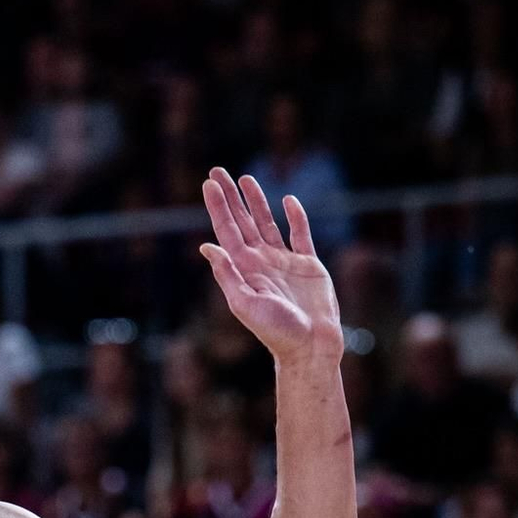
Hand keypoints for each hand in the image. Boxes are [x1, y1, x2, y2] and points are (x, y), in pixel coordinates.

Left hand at [200, 168, 343, 366]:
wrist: (310, 346)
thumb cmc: (276, 331)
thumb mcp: (245, 304)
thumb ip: (227, 275)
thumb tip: (207, 246)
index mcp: (244, 268)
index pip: (226, 230)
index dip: (218, 206)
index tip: (209, 183)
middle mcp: (261, 261)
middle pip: (242, 221)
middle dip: (230, 197)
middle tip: (217, 171)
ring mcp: (284, 262)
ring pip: (267, 223)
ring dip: (257, 201)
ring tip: (246, 179)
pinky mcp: (309, 265)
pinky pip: (300, 235)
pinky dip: (295, 217)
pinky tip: (288, 201)